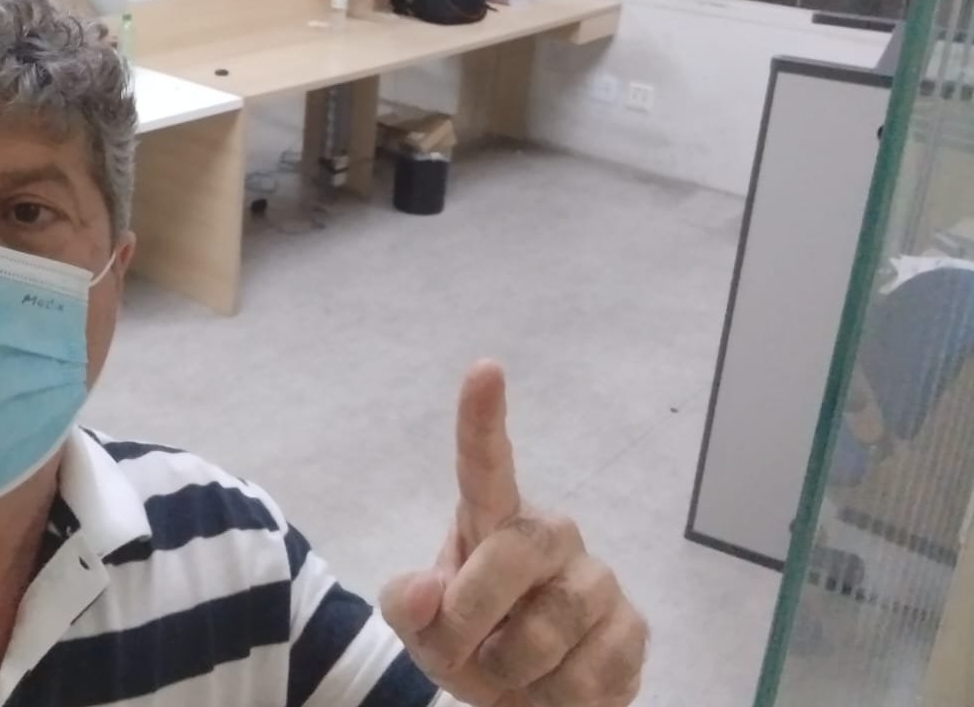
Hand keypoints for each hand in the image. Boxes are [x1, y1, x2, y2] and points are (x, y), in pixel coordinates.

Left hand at [379, 362, 646, 706]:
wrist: (526, 698)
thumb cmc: (470, 641)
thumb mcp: (420, 629)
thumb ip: (408, 606)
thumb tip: (425, 593)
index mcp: (491, 520)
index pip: (486, 463)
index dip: (482, 417)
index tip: (484, 368)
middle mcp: (549, 535)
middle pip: (514, 552)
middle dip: (473, 613)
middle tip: (458, 654)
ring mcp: (597, 579)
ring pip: (551, 625)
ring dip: (511, 670)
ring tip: (508, 673)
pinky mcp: (634, 628)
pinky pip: (592, 671)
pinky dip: (556, 698)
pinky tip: (553, 689)